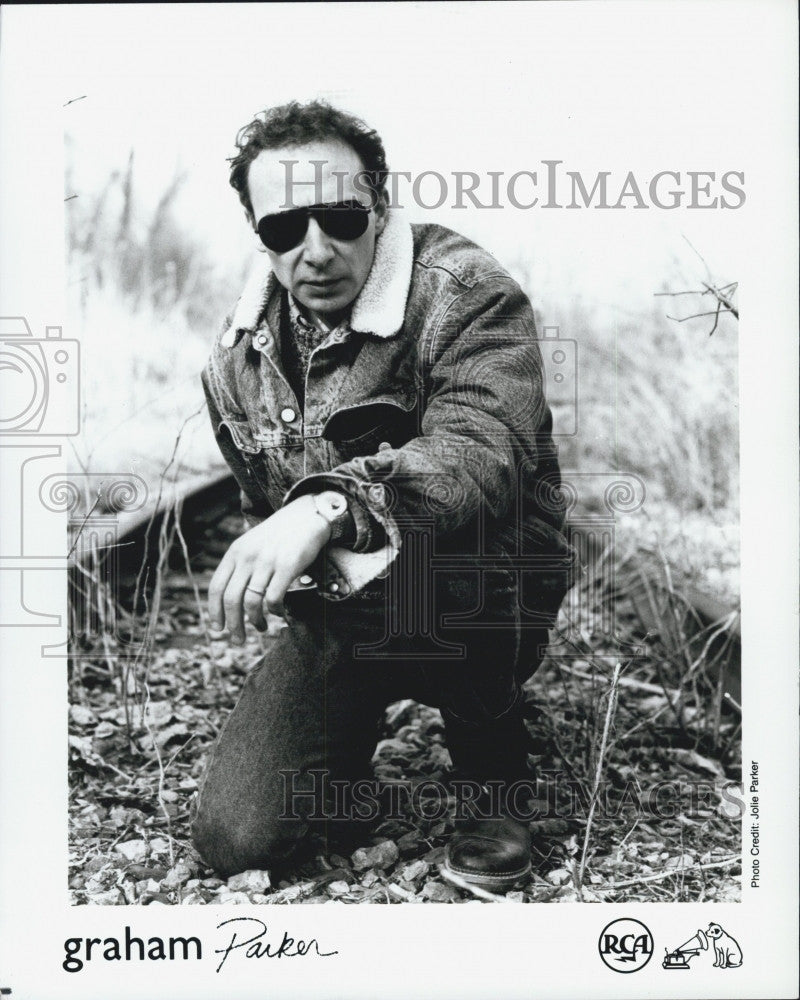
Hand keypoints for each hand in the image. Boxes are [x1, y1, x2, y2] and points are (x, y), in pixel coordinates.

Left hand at [207, 495, 330, 642]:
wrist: (306, 516)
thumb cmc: (279, 535)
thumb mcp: (252, 544)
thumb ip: (240, 565)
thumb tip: (230, 599)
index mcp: (235, 552)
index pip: (217, 587)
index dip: (215, 611)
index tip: (218, 628)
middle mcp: (248, 557)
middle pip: (232, 599)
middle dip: (233, 625)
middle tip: (238, 639)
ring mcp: (268, 561)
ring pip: (252, 602)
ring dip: (255, 621)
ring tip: (261, 628)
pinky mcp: (288, 566)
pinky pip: (274, 598)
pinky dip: (275, 611)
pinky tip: (279, 613)